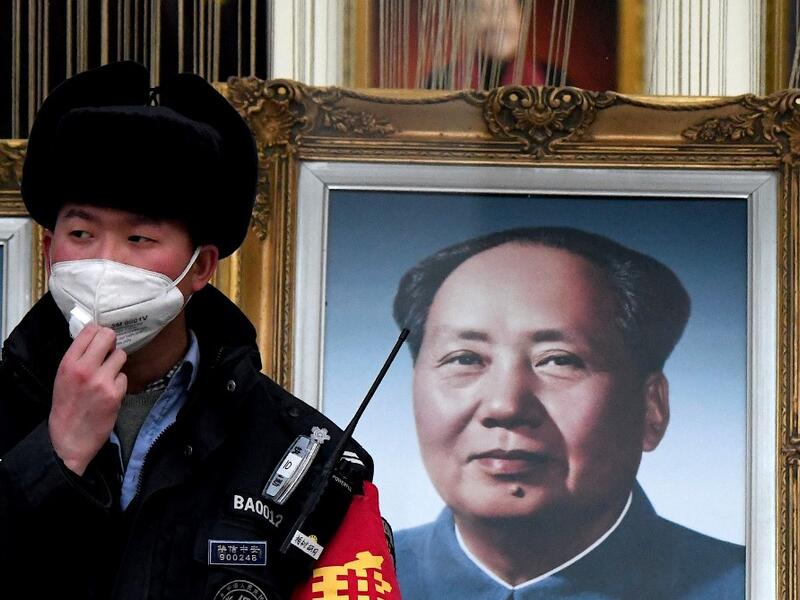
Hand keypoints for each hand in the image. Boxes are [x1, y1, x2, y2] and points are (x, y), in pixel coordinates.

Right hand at [49, 325, 127, 475]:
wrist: (69, 438)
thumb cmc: (66, 407)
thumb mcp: (62, 378)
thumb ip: (77, 358)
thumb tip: (94, 337)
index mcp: (68, 363)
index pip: (89, 330)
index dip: (98, 332)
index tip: (99, 338)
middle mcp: (85, 369)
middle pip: (108, 336)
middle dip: (111, 342)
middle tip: (108, 352)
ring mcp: (102, 380)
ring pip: (121, 355)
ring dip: (116, 363)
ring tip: (107, 375)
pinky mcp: (115, 393)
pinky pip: (124, 376)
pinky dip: (119, 382)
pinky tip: (110, 391)